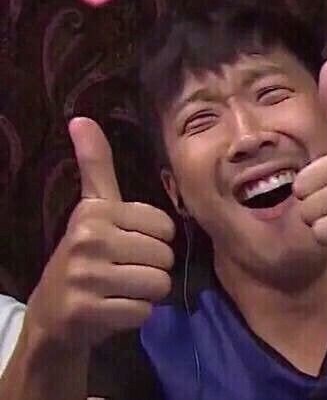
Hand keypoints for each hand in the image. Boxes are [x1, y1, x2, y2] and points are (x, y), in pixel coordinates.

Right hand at [25, 118, 174, 350]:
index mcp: (96, 211)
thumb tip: (82, 119)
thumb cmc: (85, 255)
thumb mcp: (92, 208)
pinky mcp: (88, 311)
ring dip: (146, 292)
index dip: (154, 240)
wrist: (54, 313)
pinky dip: (135, 314)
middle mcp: (89, 239)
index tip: (129, 245)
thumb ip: (95, 165)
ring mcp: (86, 277)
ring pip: (158, 284)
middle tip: (124, 271)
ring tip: (120, 289)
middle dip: (152, 268)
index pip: (165, 227)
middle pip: (164, 256)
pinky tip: (112, 308)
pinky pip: (144, 312)